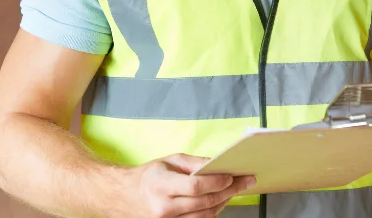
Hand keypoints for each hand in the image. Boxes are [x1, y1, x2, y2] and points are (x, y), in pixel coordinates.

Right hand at [117, 153, 255, 217]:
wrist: (126, 196)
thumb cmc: (149, 175)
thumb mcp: (170, 160)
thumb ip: (194, 162)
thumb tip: (217, 163)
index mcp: (162, 184)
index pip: (195, 186)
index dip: (216, 182)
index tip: (232, 176)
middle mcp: (164, 207)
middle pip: (203, 202)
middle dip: (228, 191)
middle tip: (244, 182)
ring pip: (204, 216)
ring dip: (223, 203)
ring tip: (235, 190)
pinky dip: (211, 212)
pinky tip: (220, 202)